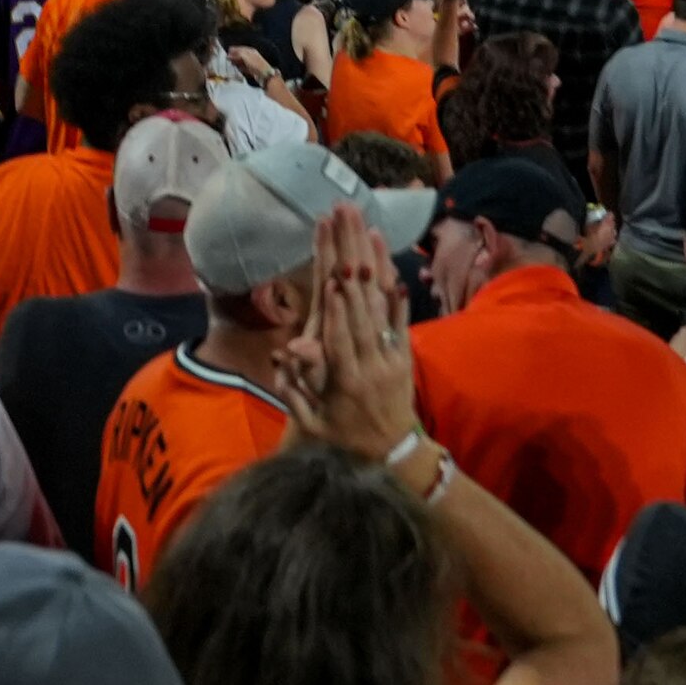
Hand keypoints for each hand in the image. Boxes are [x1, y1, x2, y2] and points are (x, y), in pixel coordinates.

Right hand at [273, 207, 424, 462]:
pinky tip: (392, 266)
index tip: (333, 274)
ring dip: (374, 267)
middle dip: (352, 267)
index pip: (340, 337)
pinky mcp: (404, 355)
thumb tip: (281, 358)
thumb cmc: (344, 437)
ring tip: (366, 231)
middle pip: (360, 310)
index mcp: (345, 380)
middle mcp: (371, 364)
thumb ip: (296, 392)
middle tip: (345, 232)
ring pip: (381, 307)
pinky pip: (401, 319)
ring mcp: (391, 357)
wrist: (393, 454)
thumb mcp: (315, 424)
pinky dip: (397, 292)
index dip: (337, 306)